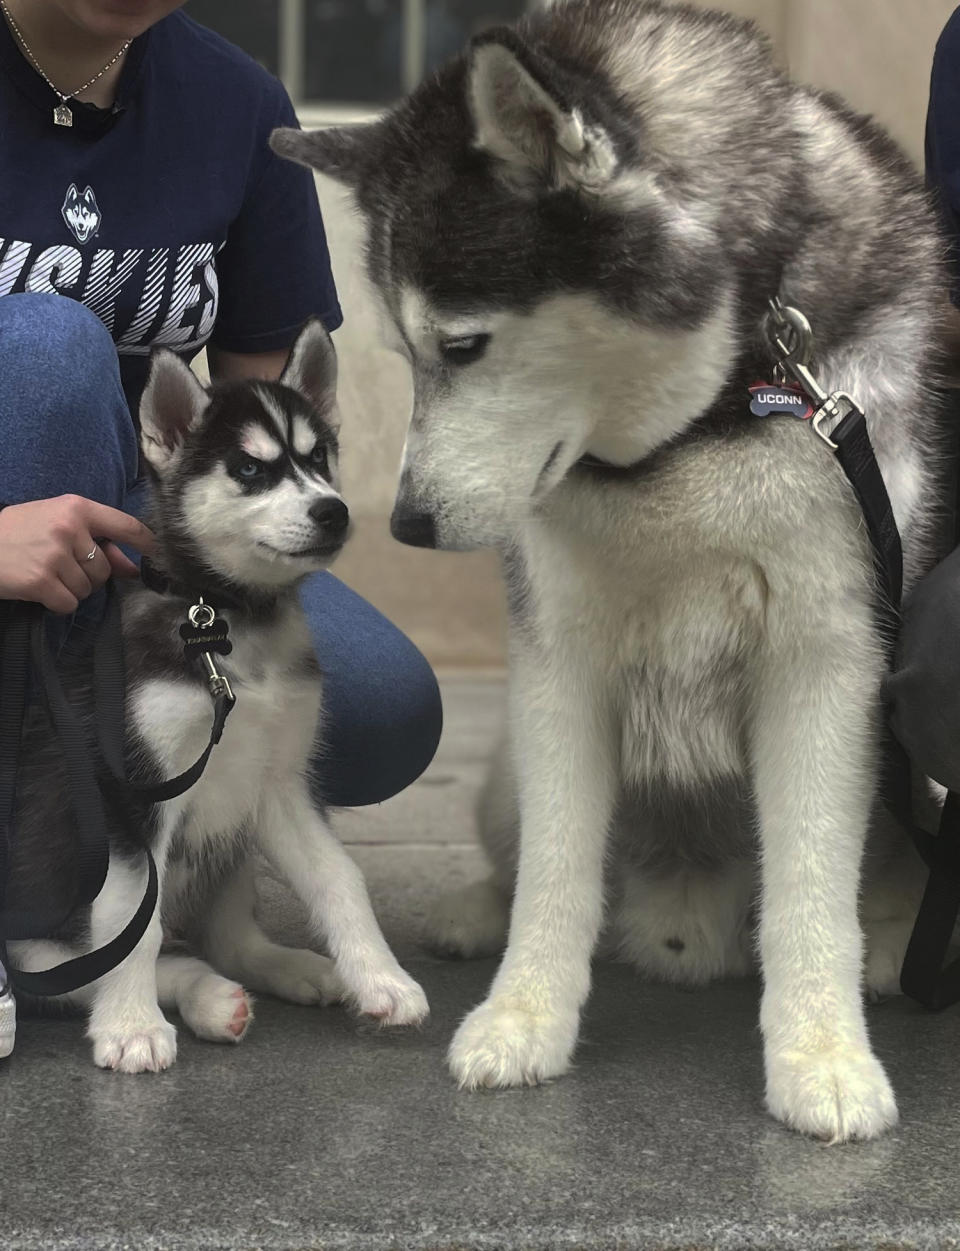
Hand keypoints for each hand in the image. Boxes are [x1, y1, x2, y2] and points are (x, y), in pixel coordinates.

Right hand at [0, 495, 155, 613]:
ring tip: (46, 575)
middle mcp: (69, 528)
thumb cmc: (15, 533)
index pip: (126, 525)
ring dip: (71, 590)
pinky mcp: (41, 580)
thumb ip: (96, 541)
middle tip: (60, 568)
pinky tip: (39, 590)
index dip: (147, 543)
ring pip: (88, 588)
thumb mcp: (54, 523)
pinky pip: (69, 604)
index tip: (159, 555)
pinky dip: (57, 604)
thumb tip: (133, 568)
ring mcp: (55, 555)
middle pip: (105, 568)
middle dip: (90, 576)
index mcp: (75, 507)